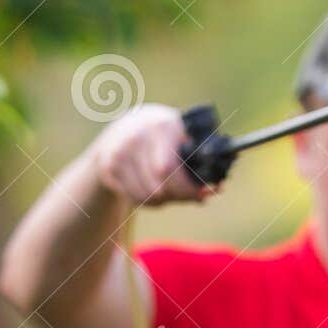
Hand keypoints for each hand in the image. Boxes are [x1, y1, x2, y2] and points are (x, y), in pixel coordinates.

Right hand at [91, 103, 214, 206]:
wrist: (122, 129)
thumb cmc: (162, 136)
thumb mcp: (181, 136)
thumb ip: (201, 161)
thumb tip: (219, 188)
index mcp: (161, 126)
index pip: (169, 168)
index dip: (187, 188)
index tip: (201, 196)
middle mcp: (136, 137)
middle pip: (159, 186)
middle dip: (177, 196)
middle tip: (186, 196)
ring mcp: (119, 153)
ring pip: (147, 196)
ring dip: (162, 200)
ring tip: (167, 189)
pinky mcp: (109, 168)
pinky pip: (134, 198)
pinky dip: (147, 200)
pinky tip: (151, 189)